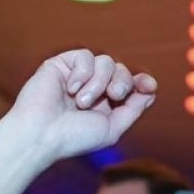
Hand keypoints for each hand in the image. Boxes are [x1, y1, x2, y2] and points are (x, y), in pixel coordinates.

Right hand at [5, 49, 157, 163]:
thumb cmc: (74, 137)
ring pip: (106, 62)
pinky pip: (85, 56)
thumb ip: (132, 110)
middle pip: (122, 70)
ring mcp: (78, 75)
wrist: (42, 134)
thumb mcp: (112, 128)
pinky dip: (82, 73)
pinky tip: (69, 89)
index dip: (142, 82)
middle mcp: (94, 87)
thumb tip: (151, 92)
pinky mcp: (62, 64)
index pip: (130, 85)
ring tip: (81, 102)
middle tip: (112, 96)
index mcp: (106, 104)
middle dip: (122, 82)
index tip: (149, 85)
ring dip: (98, 82)